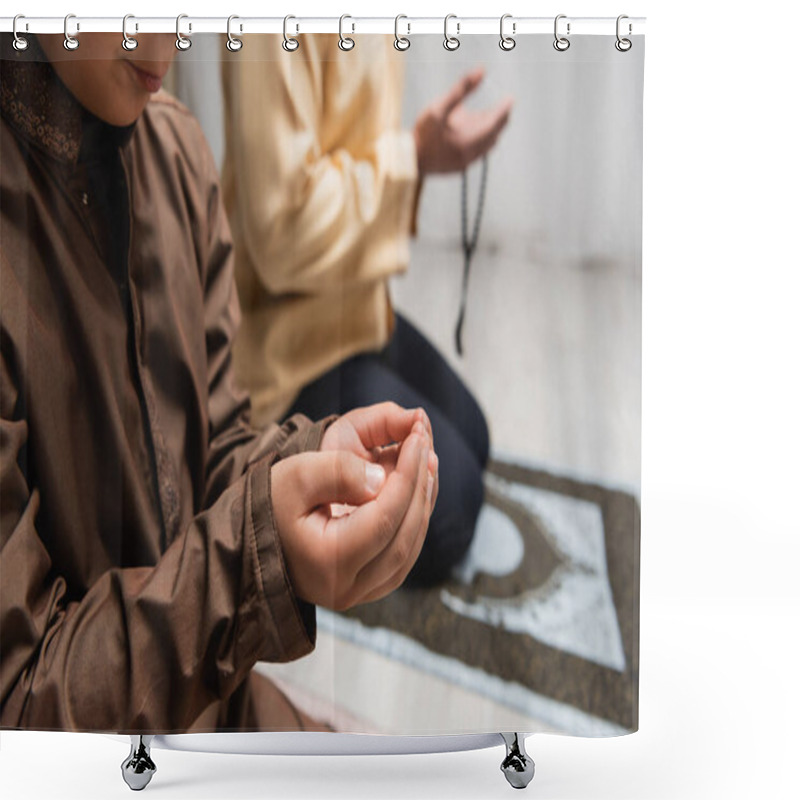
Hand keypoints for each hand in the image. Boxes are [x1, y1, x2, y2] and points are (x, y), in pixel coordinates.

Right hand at [272, 404, 438, 609]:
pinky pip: (401, 558)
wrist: (250, 539)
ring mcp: (358, 594)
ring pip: (408, 550)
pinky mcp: (364, 589)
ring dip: (422, 505)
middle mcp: (347, 588)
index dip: (408, 475)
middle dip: (419, 487)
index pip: (385, 517)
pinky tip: (416, 492)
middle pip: (404, 536)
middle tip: (425, 446)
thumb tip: (382, 478)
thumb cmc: (269, 505)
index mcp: (328, 562)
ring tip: (426, 464)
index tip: (417, 437)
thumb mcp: (295, 475)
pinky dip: (413, 523)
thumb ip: (338, 472)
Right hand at [413, 67, 513, 174]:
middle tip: (503, 106)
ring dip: (490, 131)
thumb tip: (482, 70)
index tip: (510, 98)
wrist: (407, 162)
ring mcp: (466, 163)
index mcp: (469, 140)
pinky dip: (480, 140)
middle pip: (494, 135)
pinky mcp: (459, 168)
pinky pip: (478, 153)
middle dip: (499, 120)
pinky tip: (471, 132)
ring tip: (488, 116)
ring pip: (487, 145)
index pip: (495, 122)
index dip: (503, 109)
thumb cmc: (421, 133)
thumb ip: (461, 89)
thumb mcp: (439, 107)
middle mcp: (471, 153)